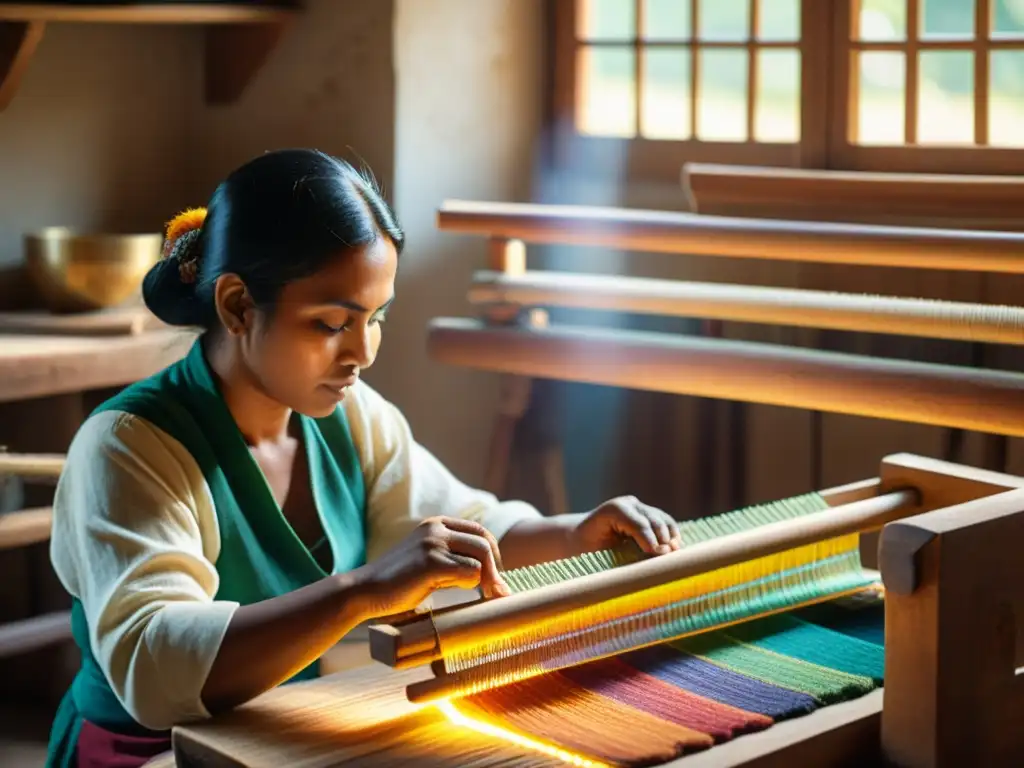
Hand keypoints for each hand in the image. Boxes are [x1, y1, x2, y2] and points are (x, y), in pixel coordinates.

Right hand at [354, 517, 511, 619]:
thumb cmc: (397, 584)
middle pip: (485, 543)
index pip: (480, 531)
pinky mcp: (432, 563)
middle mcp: (436, 528)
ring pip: (481, 558)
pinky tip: (460, 595)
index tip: (493, 577)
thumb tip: (491, 574)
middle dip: (495, 569)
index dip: (492, 555)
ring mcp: (433, 543)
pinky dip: (472, 586)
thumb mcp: (427, 560)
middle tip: (495, 592)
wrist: (364, 592)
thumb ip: (451, 557)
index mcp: (436, 524)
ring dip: (483, 580)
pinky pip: (471, 573)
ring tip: (476, 595)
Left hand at [573, 496, 681, 555]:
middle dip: (663, 538)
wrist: (580, 537)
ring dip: (670, 536)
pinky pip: (664, 522)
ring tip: (675, 553)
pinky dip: (671, 534)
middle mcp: (627, 504)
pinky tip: (675, 548)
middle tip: (669, 557)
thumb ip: (614, 560)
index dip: (649, 538)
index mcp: (612, 510)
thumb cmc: (584, 550)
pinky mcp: (647, 514)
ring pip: (662, 519)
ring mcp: (638, 507)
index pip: (637, 523)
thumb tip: (636, 573)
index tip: (658, 553)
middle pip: (653, 520)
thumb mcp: (594, 554)